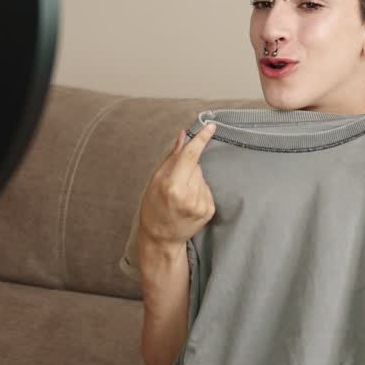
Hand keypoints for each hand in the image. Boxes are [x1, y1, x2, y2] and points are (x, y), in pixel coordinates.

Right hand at [138, 122, 219, 248]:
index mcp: (172, 186)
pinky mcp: (209, 211)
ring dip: (194, 180)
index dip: (201, 140)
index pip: (190, 156)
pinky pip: (207, 189)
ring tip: (181, 195)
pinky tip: (189, 202)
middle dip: (188, 168)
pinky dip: (199, 191)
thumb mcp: (156, 180)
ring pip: (203, 178)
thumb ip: (172, 157)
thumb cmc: (153, 207)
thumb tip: (184, 135)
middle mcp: (189, 196)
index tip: (211, 126)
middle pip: (196, 166)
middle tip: (175, 181)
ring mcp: (201, 205)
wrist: (161, 238)